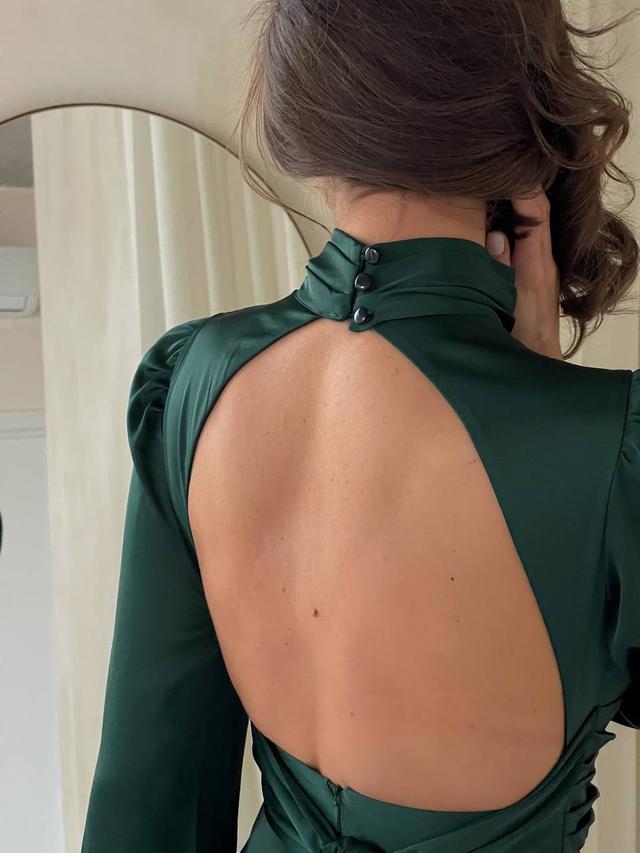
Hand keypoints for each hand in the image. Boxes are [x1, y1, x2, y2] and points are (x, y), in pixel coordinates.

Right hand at [486, 186, 563, 359]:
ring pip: (534, 222)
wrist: (536, 363)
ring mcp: (542, 265)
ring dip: (517, 202)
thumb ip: (499, 272)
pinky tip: (498, 212)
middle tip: (495, 167)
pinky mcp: (535, 272)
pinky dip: (515, 220)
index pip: (537, 215)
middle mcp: (544, 260)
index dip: (524, 189)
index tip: (506, 170)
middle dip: (520, 187)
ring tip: (495, 182)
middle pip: (538, 212)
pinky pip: (528, 235)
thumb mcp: (505, 307)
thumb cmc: (519, 341)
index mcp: (537, 266)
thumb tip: (495, 235)